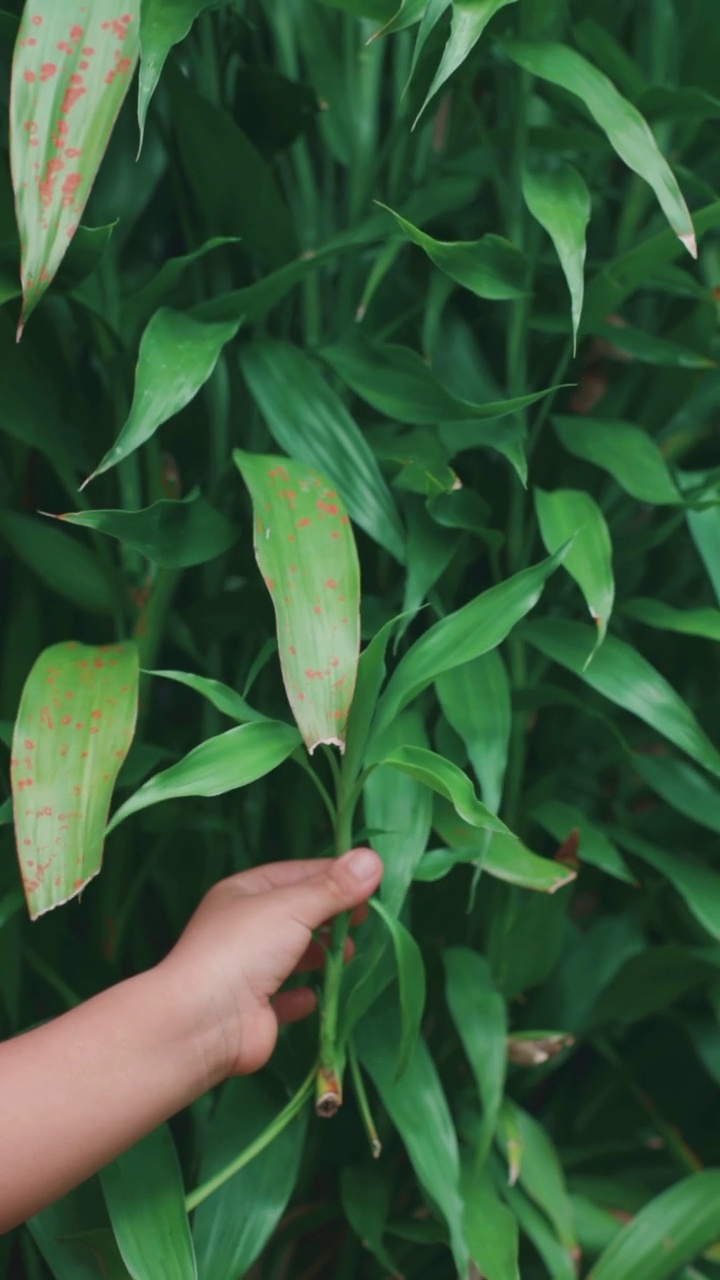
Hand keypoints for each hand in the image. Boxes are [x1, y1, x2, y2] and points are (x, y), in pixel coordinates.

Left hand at [158, 848, 382, 1081]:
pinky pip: (284, 998)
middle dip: (330, 915)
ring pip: (293, 954)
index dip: (333, 875)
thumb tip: (373, 859)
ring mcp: (247, 970)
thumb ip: (334, 888)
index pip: (296, 874)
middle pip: (296, 913)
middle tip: (364, 918)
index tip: (371, 880)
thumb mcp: (292, 907)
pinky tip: (315, 996)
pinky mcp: (255, 1010)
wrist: (203, 1021)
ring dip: (321, 953)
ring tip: (350, 953)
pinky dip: (303, 995)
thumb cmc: (244, 949)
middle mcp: (244, 928)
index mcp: (244, 893)